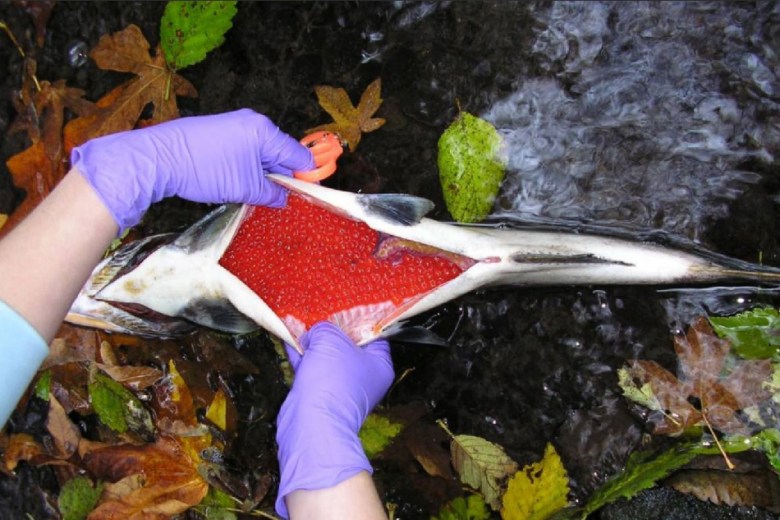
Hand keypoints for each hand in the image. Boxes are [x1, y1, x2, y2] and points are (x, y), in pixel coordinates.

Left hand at [70, 109, 314, 231]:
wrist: (157, 158)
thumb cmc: (204, 168)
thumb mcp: (245, 188)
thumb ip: (272, 193)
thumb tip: (285, 199)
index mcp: (264, 131)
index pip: (298, 155)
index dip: (307, 177)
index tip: (310, 195)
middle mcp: (252, 124)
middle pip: (280, 154)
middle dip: (282, 178)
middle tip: (281, 201)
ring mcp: (234, 127)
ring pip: (261, 156)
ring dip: (263, 176)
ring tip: (256, 197)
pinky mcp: (219, 134)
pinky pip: (244, 153)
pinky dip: (247, 170)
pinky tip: (239, 186)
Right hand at [275, 322, 393, 517]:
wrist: (311, 423)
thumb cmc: (331, 382)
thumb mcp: (331, 340)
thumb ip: (325, 328)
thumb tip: (316, 330)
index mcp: (379, 364)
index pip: (373, 334)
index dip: (358, 318)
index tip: (343, 307)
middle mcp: (363, 376)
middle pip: (347, 344)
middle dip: (331, 329)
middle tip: (319, 313)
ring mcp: (340, 385)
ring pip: (326, 356)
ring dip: (312, 341)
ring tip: (300, 323)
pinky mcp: (319, 393)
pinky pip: (311, 367)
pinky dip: (301, 354)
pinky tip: (289, 338)